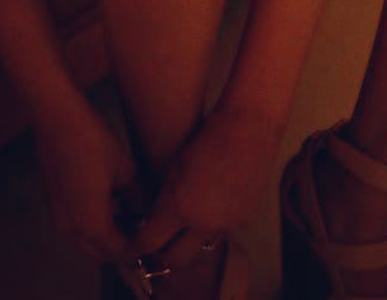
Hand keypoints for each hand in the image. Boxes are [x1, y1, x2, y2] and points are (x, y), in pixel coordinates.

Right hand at [33, 92, 140, 264]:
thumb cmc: (92, 141)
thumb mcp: (125, 168)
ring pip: (85, 241)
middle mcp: (71, 227)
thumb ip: (136, 196)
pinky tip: (108, 206)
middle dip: (120, 249)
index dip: (137, 250)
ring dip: (105, 238)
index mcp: (92, 223)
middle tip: (140, 235)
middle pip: (99, 253)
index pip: (118, 252)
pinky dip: (92, 226)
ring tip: (128, 220)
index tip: (151, 244)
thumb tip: (144, 208)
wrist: (57, 119)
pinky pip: (75, 226)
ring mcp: (58, 215)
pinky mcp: (53, 202)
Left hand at [132, 105, 283, 268]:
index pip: (149, 243)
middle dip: (163, 253)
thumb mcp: (174, 168)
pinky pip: (221, 234)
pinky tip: (213, 204)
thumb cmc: (207, 137)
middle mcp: (202, 222)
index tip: (138, 238)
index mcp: (179, 206)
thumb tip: (154, 222)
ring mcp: (226, 225)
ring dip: (190, 241)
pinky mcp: (244, 221)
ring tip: (187, 220)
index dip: (139, 242)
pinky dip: (213, 226)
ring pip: (200, 248)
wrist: (248, 128)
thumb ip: (163, 202)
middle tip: (160, 240)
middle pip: (174, 260)